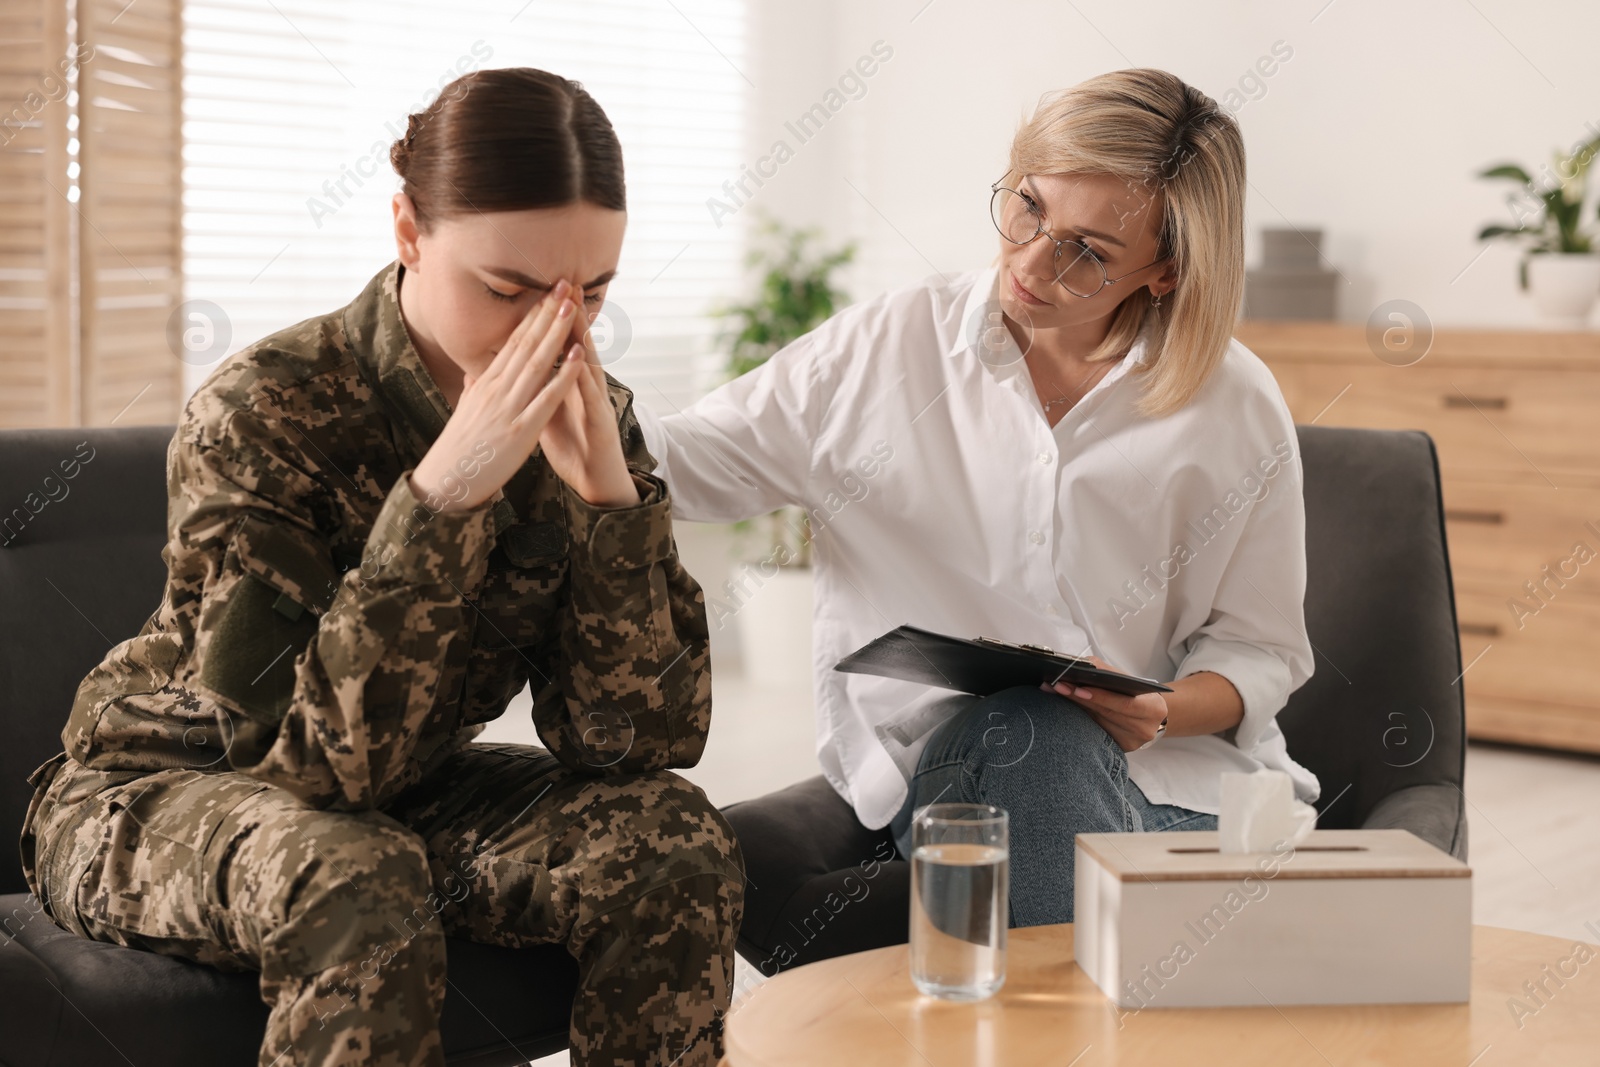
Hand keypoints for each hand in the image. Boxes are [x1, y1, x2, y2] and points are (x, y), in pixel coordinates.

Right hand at [409, 281, 586, 512]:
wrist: (447, 480)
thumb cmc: (459, 447)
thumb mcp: (465, 410)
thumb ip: (474, 388)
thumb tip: (475, 371)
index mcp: (486, 382)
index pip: (514, 340)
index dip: (533, 314)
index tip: (548, 290)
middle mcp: (497, 388)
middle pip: (527, 342)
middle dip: (547, 312)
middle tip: (564, 282)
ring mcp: (509, 407)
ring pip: (537, 362)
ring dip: (557, 333)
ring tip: (573, 306)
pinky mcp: (520, 430)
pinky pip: (547, 399)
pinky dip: (564, 376)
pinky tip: (579, 357)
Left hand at [536, 300, 638, 507]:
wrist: (596, 484)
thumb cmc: (575, 451)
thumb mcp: (547, 417)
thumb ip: (535, 394)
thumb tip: (515, 377)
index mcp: (567, 388)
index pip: (558, 348)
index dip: (550, 323)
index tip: (541, 293)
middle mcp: (584, 390)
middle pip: (576, 347)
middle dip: (570, 317)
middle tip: (564, 284)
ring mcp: (595, 404)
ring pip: (587, 364)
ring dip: (582, 336)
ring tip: (575, 308)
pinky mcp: (601, 423)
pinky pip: (591, 397)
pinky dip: (584, 378)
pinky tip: (580, 360)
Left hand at [1041, 654, 1168, 751]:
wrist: (1151, 715)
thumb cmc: (1137, 693)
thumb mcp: (1129, 680)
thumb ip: (1106, 672)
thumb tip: (1079, 666)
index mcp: (1153, 709)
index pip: (1124, 703)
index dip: (1101, 696)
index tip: (1078, 688)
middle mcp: (1144, 729)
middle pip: (1106, 714)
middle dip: (1079, 699)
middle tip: (1058, 686)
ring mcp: (1131, 743)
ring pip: (1096, 725)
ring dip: (1074, 709)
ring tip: (1054, 693)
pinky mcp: (1119, 750)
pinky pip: (1095, 734)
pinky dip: (1078, 721)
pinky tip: (1063, 711)